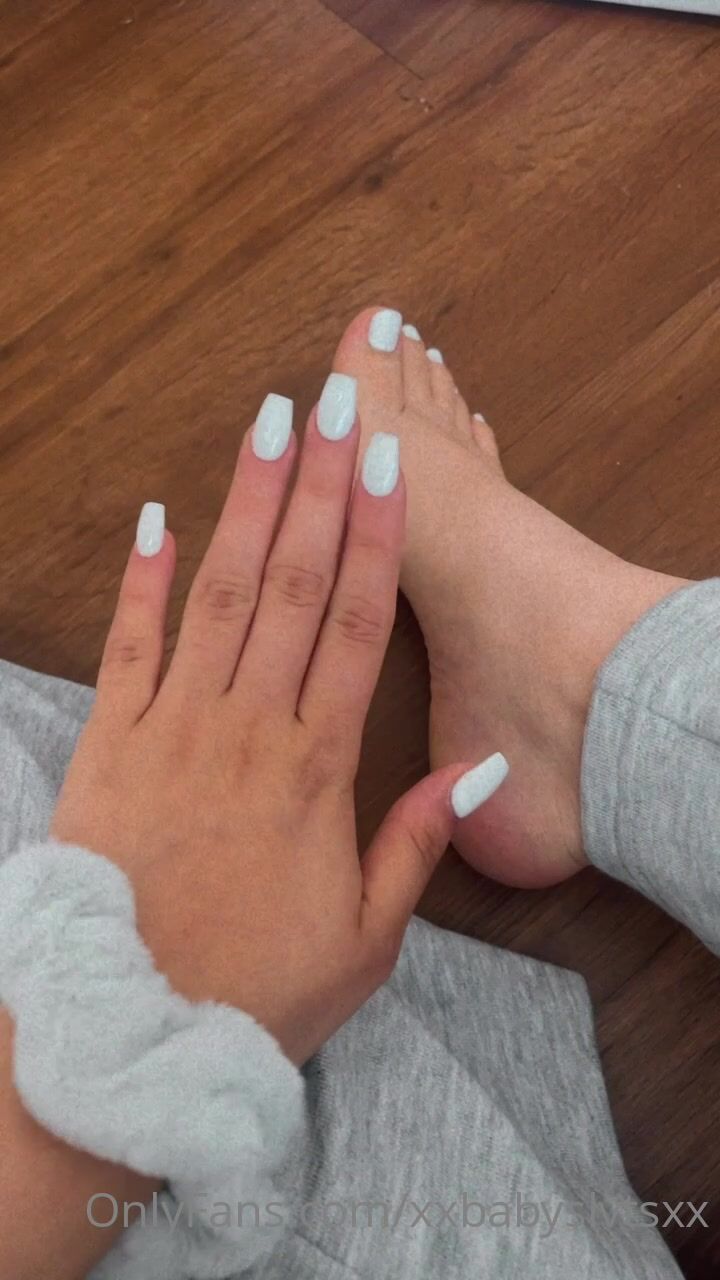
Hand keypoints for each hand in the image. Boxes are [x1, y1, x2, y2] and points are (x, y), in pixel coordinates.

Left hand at [51, 380, 505, 1064]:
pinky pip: (125, 646)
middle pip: (295, 587)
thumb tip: (477, 767)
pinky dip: (138, 580)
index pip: (359, 628)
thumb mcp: (366, 939)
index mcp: (314, 770)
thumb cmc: (255, 990)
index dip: (378, 539)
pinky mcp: (108, 745)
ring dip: (247, 506)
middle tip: (336, 404)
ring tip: (269, 428)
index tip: (389, 468)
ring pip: (218, 595)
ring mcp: (171, 730)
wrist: (128, 1032)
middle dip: (320, 487)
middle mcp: (246, 729)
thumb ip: (416, 843)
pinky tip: (156, 517)